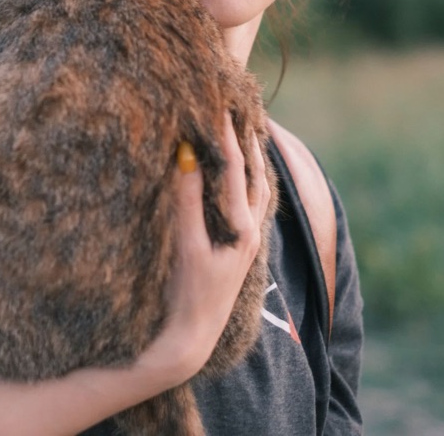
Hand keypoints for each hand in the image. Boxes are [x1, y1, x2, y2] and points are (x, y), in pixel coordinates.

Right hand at [137, 111, 270, 385]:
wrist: (193, 337)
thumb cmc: (187, 293)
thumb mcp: (185, 245)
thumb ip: (187, 201)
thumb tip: (186, 157)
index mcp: (242, 227)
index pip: (235, 170)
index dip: (227, 137)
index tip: (221, 106)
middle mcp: (251, 230)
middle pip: (256, 175)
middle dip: (250, 142)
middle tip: (242, 111)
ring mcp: (248, 240)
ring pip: (258, 189)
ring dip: (253, 160)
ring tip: (247, 135)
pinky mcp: (239, 247)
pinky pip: (250, 203)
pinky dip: (247, 180)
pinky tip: (239, 176)